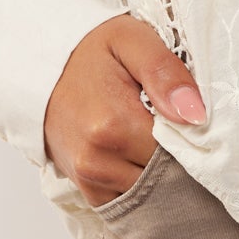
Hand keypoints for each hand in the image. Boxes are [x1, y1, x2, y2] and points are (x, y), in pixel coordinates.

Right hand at [42, 14, 206, 207]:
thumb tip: (194, 114)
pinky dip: (144, 182)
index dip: (194, 133)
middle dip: (181, 154)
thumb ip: (164, 71)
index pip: (180, 148)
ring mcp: (90, 181)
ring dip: (163, 170)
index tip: (193, 115)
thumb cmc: (91, 52)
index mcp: (112, 125)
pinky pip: (132, 198)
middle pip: (167, 174)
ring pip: (153, 190)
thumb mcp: (130, 40)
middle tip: (178, 124)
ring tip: (157, 135)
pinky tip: (141, 153)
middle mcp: (97, 161)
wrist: (44, 69)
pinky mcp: (88, 191)